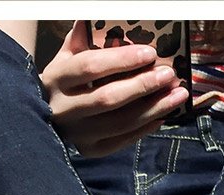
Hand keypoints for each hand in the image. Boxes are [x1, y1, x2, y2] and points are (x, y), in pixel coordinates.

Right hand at [39, 20, 188, 157]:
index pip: (91, 67)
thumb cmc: (64, 81)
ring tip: (177, 95)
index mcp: (58, 79)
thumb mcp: (66, 56)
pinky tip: (163, 115)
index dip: (122, 60)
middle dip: (142, 86)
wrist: (46, 115)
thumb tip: (99, 16)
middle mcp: (66, 110)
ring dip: (153, 108)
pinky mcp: (91, 150)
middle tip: (168, 75)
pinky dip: (145, 128)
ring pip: (120, 123)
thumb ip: (83, 38)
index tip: (150, 53)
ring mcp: (79, 134)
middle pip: (108, 98)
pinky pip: (123, 140)